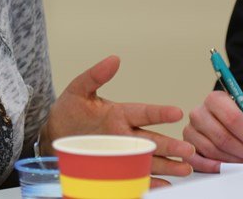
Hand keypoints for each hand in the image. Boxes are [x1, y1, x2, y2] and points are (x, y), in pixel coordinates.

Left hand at [42, 56, 194, 188]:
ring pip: (150, 160)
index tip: (176, 113)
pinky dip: (150, 181)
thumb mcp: (78, 91)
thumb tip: (113, 59)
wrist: (54, 136)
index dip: (160, 113)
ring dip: (168, 165)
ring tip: (185, 168)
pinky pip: (136, 176)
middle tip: (188, 149)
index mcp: (120, 114)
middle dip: (171, 146)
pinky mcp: (117, 169)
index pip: (144, 113)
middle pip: (152, 140)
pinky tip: (164, 185)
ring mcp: (122, 153)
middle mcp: (125, 135)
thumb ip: (95, 76)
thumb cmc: (68, 113)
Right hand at [183, 90, 242, 172]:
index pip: (232, 118)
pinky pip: (198, 160)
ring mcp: (191, 130)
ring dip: (234, 161)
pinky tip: (229, 168)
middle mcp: (199, 112)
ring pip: (212, 150)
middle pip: (222, 137)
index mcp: (216, 99)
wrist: (234, 124)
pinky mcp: (188, 146)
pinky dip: (214, 167)